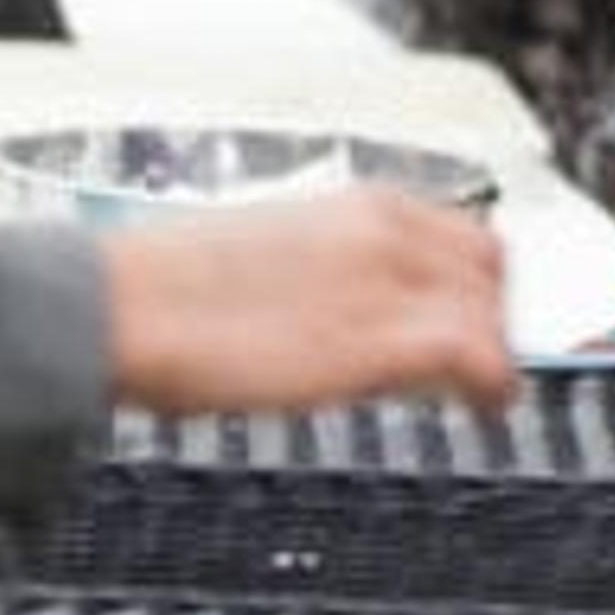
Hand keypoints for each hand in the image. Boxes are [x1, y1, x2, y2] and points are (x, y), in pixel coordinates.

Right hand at [103, 189, 515, 412]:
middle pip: (489, 268)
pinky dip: (492, 385)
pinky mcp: (379, 338)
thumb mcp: (266, 256)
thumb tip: (346, 312)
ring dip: (493, 355)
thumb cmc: (163, 291)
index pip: (461, 232)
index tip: (472, 319)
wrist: (121, 307)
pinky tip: (482, 411)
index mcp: (354, 203)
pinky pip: (478, 354)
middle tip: (476, 365)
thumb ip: (325, 272)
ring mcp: (386, 280)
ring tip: (477, 397)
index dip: (474, 284)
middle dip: (492, 316)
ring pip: (491, 310)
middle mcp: (383, 229)